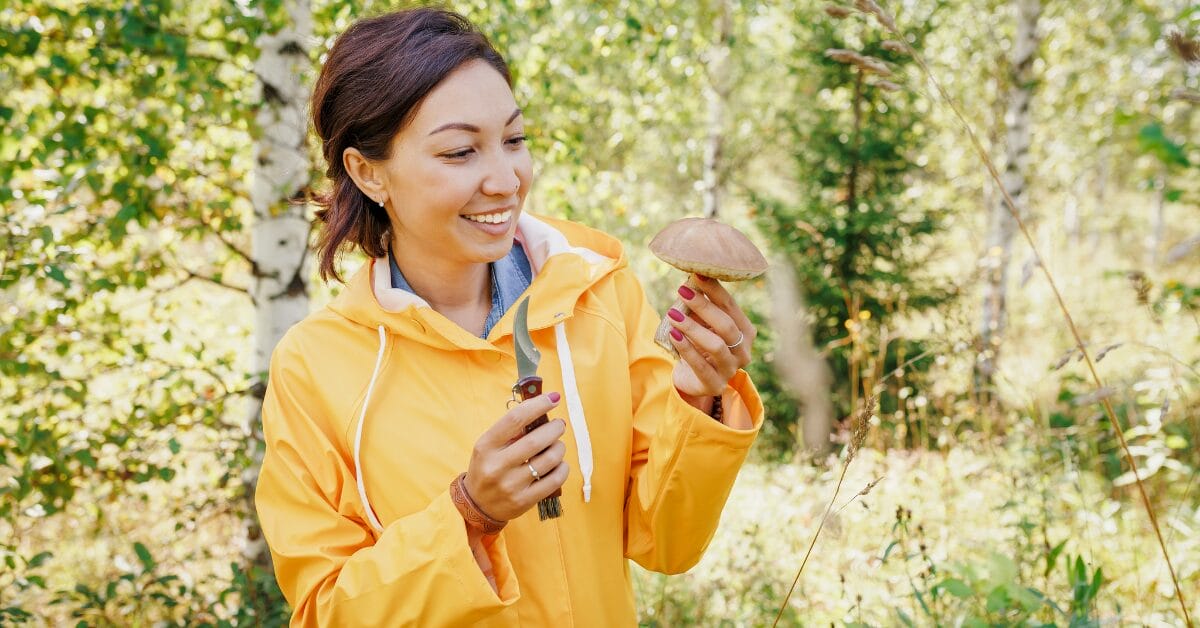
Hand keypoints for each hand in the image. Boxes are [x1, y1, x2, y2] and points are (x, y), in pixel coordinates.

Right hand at [463, 394, 568, 521]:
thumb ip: (511, 431)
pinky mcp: (524, 501)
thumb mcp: (489, 447)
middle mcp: (497, 465)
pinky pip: (554, 480)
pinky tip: (559, 464)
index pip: (515, 419)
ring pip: (549, 459)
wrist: (477, 505)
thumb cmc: (487, 468)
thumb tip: (542, 410)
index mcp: (486, 446)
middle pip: (536, 440)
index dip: (538, 405)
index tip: (553, 398)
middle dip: (555, 428)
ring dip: (559, 447)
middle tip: (559, 425)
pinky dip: (562, 468)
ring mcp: (511, 485)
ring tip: (557, 446)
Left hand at [665, 275, 755, 398]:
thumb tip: (690, 280)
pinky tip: (674, 335)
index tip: (696, 274)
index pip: (731, 307)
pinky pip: (701, 366)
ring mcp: (731, 370)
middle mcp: (743, 351)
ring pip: (716, 345)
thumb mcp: (703, 325)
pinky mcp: (715, 385)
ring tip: (673, 314)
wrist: (693, 380)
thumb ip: (701, 307)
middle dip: (704, 306)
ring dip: (693, 327)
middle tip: (682, 291)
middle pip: (726, 325)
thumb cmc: (700, 346)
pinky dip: (687, 348)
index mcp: (745, 332)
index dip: (714, 290)